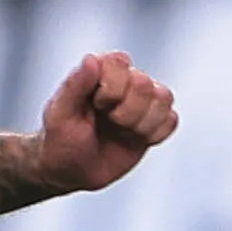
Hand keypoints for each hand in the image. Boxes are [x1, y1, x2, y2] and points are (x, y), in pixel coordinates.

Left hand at [35, 50, 180, 190]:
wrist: (71, 171)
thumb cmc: (60, 141)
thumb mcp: (60, 115)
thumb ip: (74, 86)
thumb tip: (92, 59)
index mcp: (99, 72)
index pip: (120, 61)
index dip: (111, 87)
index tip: (96, 105)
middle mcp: (124, 82)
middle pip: (145, 84)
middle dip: (125, 111)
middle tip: (107, 122)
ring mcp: (141, 102)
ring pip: (164, 98)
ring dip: (141, 123)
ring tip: (121, 131)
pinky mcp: (154, 122)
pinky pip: (171, 120)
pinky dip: (154, 134)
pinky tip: (135, 139)